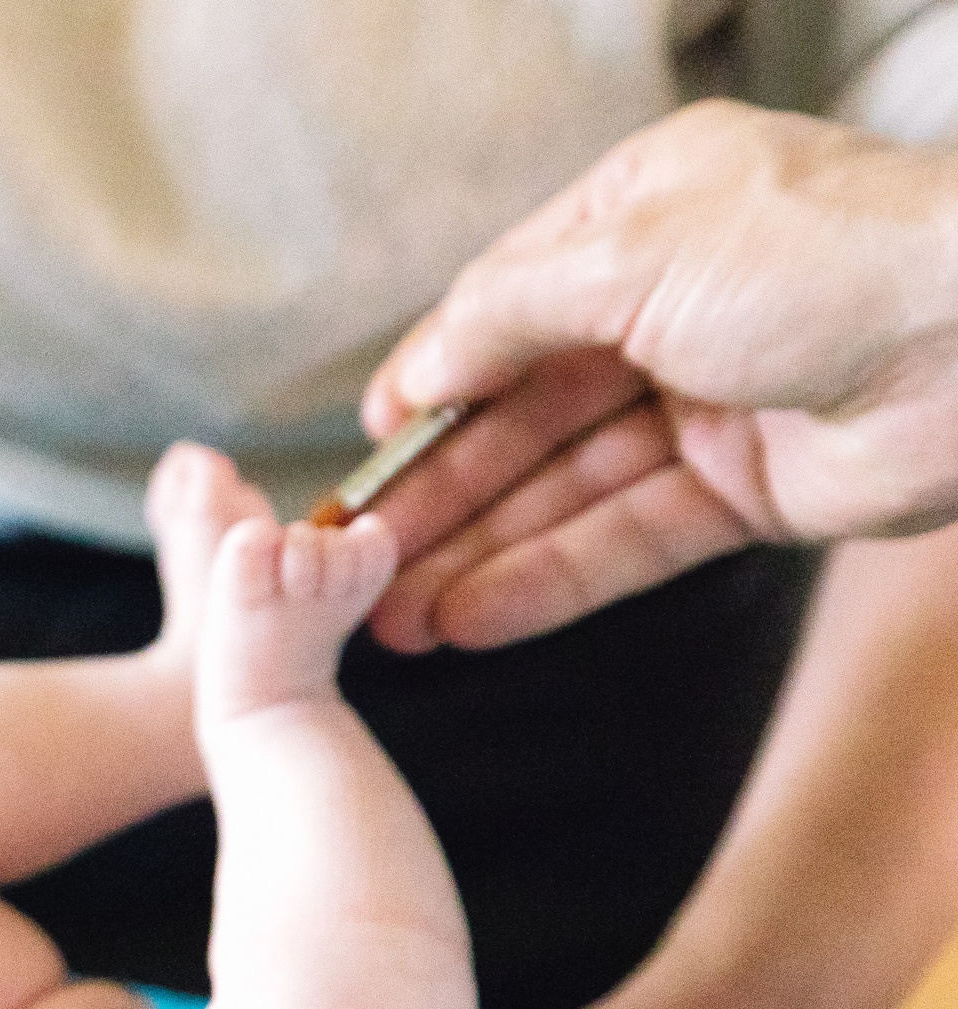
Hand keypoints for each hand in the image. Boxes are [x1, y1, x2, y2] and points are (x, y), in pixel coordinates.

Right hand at [362, 99, 957, 650]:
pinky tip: (472, 620)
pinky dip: (547, 582)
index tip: (364, 454)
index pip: (501, 312)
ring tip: (392, 618)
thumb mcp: (630, 254)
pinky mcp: (747, 492)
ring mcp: (708, 404)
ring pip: (564, 491)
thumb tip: (415, 371)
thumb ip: (505, 314)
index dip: (429, 387)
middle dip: (437, 492)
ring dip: (475, 554)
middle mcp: (667, 308)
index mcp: (637, 220)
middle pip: (522, 413)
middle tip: (354, 563)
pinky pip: (626, 542)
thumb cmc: (823, 257)